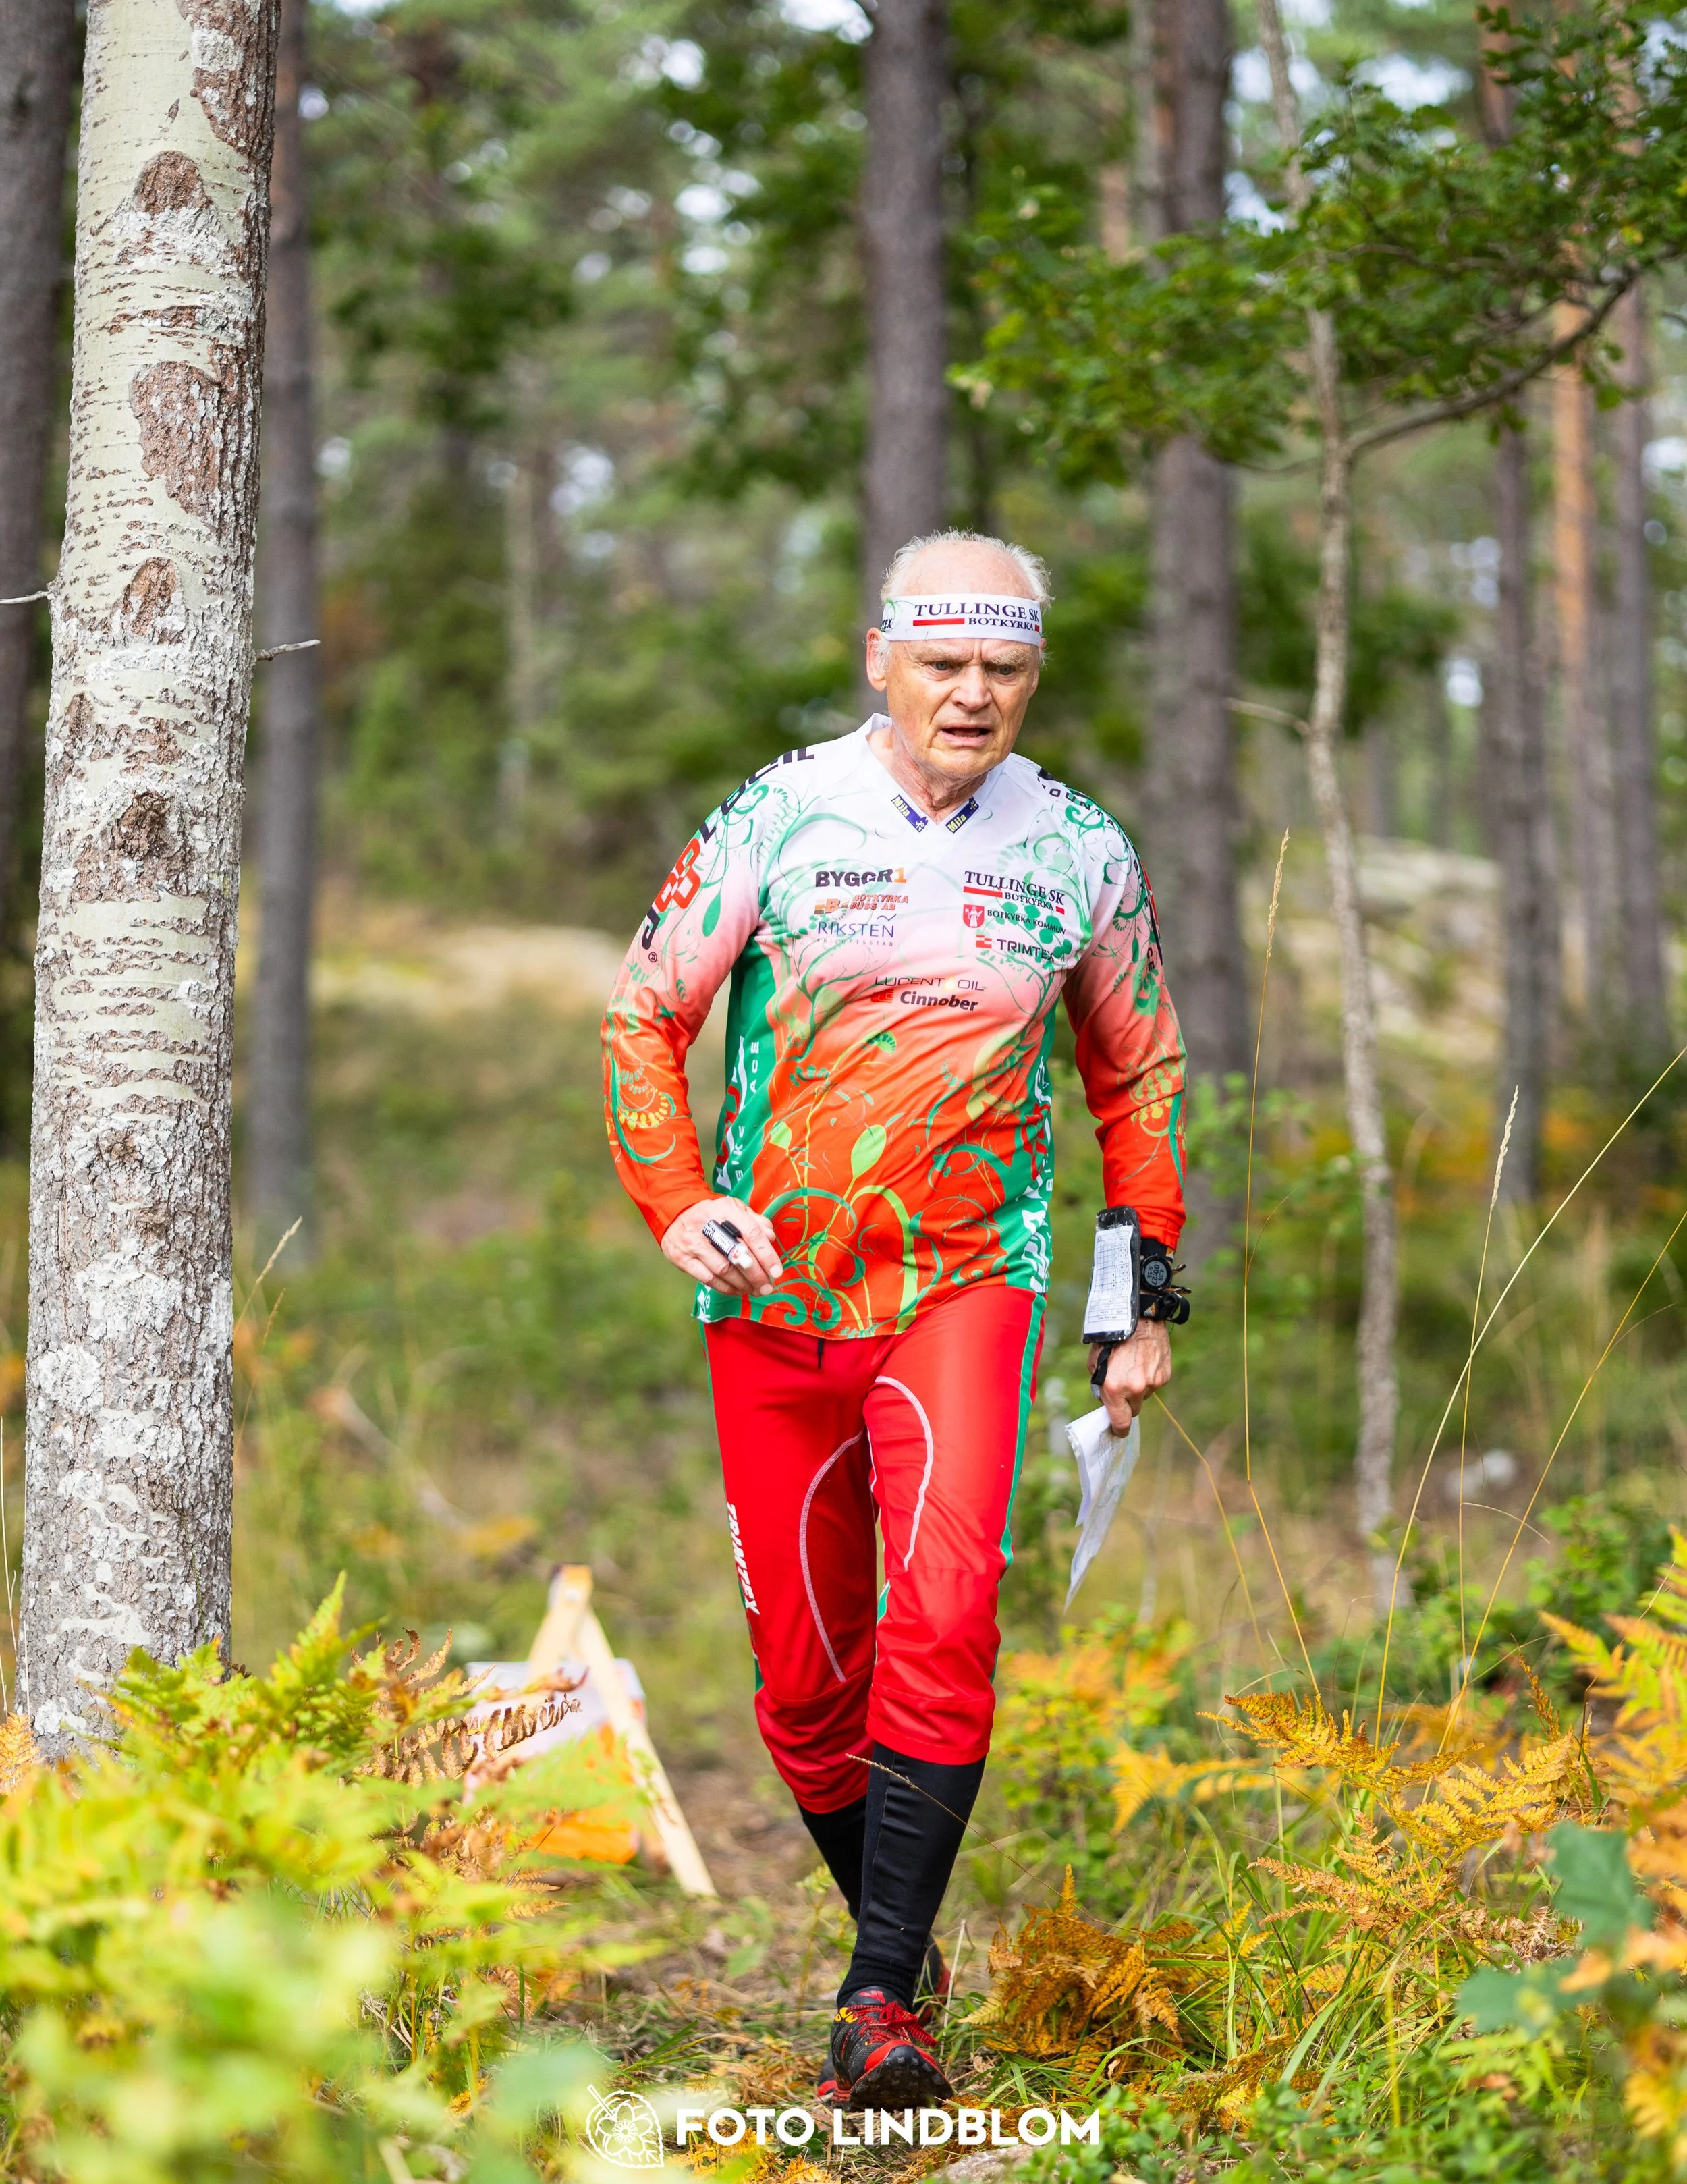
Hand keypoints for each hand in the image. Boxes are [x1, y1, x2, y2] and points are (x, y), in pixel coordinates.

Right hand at [661, 1196, 783, 1297]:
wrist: (674, 1213)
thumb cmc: (712, 1214)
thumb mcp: (734, 1208)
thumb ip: (755, 1221)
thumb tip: (771, 1238)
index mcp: (725, 1210)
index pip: (751, 1233)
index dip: (766, 1255)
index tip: (777, 1271)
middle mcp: (708, 1225)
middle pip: (738, 1255)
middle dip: (757, 1275)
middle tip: (768, 1287)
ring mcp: (693, 1243)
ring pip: (724, 1270)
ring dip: (743, 1285)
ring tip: (755, 1290)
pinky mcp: (683, 1259)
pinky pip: (709, 1279)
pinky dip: (726, 1288)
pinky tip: (737, 1290)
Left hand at [1091, 1320, 1172, 1434]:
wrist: (1136, 1317)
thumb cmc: (1110, 1338)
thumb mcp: (1094, 1363)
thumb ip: (1101, 1386)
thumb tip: (1106, 1401)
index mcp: (1114, 1388)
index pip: (1120, 1422)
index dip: (1118, 1429)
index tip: (1117, 1430)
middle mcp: (1135, 1388)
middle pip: (1134, 1410)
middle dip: (1127, 1403)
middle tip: (1122, 1387)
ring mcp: (1152, 1382)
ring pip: (1145, 1396)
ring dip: (1138, 1388)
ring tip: (1133, 1365)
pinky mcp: (1164, 1375)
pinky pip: (1155, 1384)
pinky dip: (1150, 1377)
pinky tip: (1144, 1361)